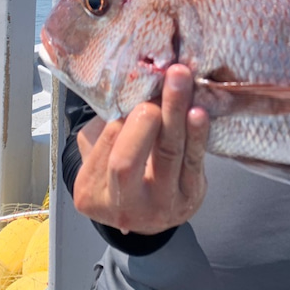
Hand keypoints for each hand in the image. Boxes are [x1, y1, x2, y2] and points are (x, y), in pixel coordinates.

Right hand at [72, 64, 209, 234]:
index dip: (120, 124)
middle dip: (142, 122)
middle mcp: (124, 207)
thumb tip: (130, 86)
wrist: (150, 208)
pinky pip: (194, 162)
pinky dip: (197, 134)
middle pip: (128, 163)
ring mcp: (161, 206)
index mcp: (91, 195)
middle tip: (153, 87)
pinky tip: (197, 112)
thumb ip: (108, 126)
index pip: (102, 153)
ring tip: (181, 81)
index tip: (134, 95)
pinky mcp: (191, 197)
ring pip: (167, 156)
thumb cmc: (119, 170)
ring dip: (175, 113)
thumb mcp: (99, 151)